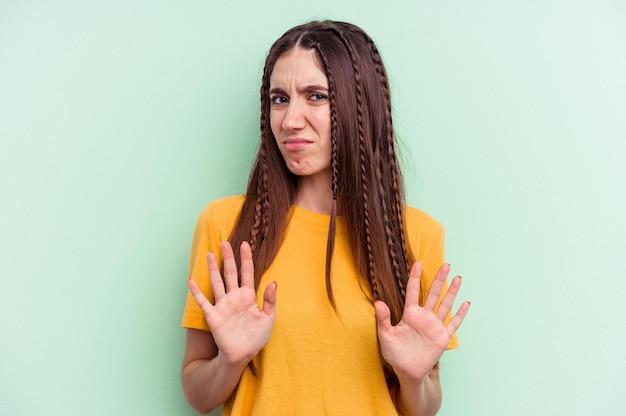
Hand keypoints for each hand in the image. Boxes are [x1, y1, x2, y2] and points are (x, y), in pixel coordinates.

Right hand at [187, 241, 276, 365]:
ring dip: (212, 269)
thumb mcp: (268, 318)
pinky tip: (190, 281)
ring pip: (217, 282)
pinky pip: (203, 302)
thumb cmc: (256, 337)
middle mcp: (234, 297)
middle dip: (228, 258)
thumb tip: (273, 282)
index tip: (245, 244)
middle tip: (225, 242)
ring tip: (209, 254)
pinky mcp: (214, 316)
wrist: (243, 354)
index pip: (247, 273)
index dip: (246, 259)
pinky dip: (196, 292)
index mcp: (249, 296)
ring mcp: (223, 305)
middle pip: (230, 273)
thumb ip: (270, 300)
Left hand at [374, 262, 469, 382]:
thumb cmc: (394, 353)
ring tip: (457, 278)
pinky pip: (453, 324)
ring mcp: (434, 326)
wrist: (407, 372)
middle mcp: (424, 317)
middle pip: (433, 294)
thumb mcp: (385, 335)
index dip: (415, 278)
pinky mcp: (442, 337)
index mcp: (410, 314)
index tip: (418, 263)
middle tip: (445, 265)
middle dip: (439, 279)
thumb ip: (383, 319)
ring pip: (445, 305)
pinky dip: (460, 314)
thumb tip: (377, 302)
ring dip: (452, 292)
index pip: (413, 292)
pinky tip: (466, 303)